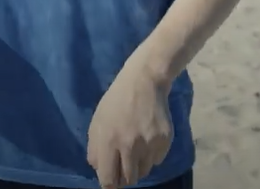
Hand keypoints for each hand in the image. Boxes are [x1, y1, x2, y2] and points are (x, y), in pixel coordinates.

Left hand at [87, 62, 172, 188]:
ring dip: (139, 165)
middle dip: (125, 177)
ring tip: (136, 148)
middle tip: (124, 166)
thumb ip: (94, 149)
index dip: (110, 184)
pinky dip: (152, 155)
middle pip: (129, 180)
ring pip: (144, 171)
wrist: (144, 81)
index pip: (109, 179)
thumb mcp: (97, 122)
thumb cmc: (116, 101)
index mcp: (108, 141)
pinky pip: (157, 160)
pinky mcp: (165, 140)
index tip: (111, 181)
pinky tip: (148, 138)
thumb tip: (99, 170)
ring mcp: (149, 143)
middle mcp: (129, 146)